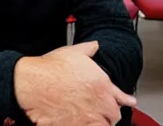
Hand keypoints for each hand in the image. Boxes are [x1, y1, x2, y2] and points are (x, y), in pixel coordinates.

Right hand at [13, 41, 135, 125]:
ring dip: (100, 121)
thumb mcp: (73, 52)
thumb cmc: (52, 68)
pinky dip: (87, 125)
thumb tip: (95, 45)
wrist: (34, 84)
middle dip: (109, 112)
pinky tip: (80, 121)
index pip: (122, 98)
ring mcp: (90, 119)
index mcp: (102, 85)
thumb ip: (88, 49)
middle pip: (114, 116)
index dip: (125, 100)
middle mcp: (100, 104)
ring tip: (91, 117)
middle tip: (100, 108)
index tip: (128, 102)